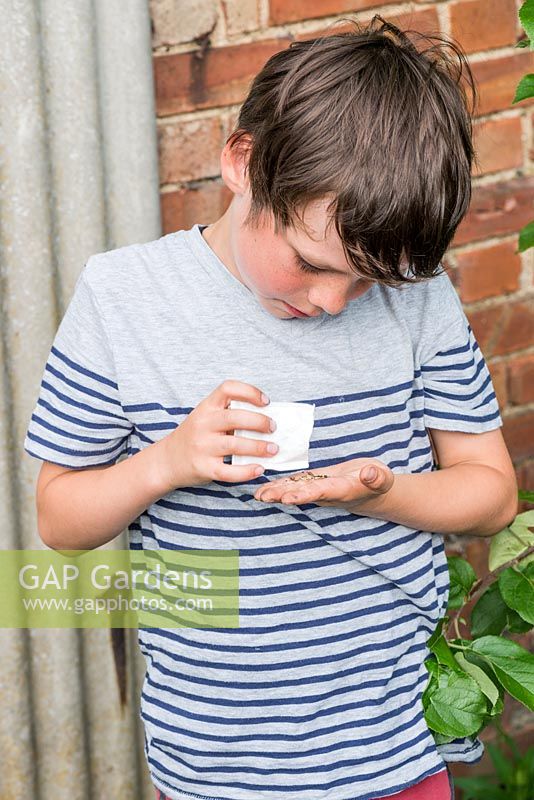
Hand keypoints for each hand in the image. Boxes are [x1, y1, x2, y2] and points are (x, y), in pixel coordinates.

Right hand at [158, 380, 278, 489]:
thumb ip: (229, 414)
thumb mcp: (206, 417)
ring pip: (234, 445)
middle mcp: (202, 424)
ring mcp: (202, 447)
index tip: (266, 402)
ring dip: (258, 447)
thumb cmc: (194, 436)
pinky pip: (228, 472)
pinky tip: (260, 468)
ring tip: (273, 449)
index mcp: (206, 407)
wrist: (167, 461)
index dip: (250, 392)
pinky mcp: (204, 468)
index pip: (227, 389)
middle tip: (273, 427)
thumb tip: (267, 418)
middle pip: (235, 418)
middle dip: (259, 422)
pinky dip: (247, 471)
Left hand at [253, 458, 393, 509]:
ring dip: (276, 492)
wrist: (373, 491)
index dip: (304, 495)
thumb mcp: (382, 477)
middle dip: (282, 495)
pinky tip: (264, 488)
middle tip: (263, 497)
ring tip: (257, 495)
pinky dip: (280, 485)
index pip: (320, 492)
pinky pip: (295, 484)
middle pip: (301, 493)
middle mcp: (326, 493)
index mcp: (341, 490)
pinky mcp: (314, 483)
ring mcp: (318, 489)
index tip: (288, 498)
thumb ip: (376, 477)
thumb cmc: (378, 482)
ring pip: (294, 489)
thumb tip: (370, 473)